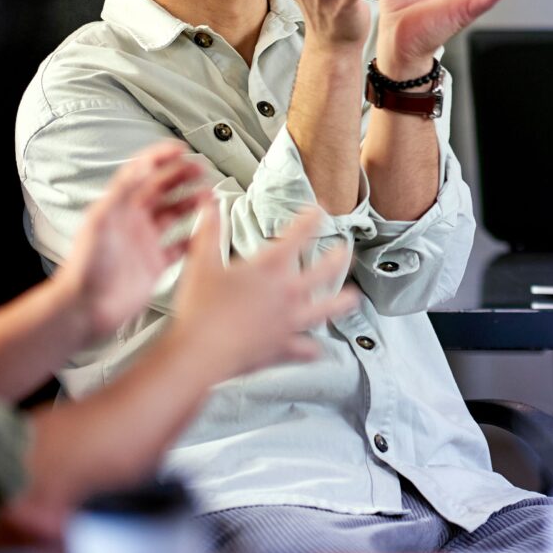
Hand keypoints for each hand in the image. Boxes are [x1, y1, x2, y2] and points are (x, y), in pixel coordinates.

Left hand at [62, 142, 209, 340]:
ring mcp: (145, 243)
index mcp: (118, 207)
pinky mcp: (155, 265)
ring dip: (191, 202)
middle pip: (161, 190)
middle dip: (181, 176)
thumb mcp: (101, 221)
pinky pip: (180, 246)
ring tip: (209, 195)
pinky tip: (206, 231)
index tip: (181, 149)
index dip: (160, 158)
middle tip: (201, 170)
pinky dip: (195, 237)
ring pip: (174, 214)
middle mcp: (132, 221)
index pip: (141, 173)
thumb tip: (142, 165)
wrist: (85, 308)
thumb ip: (122, 192)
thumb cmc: (86, 266)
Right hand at [171, 204, 358, 376]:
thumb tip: (209, 200)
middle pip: (323, 272)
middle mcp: (286, 293)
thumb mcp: (201, 263)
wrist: (199, 352)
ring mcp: (289, 321)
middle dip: (337, 258)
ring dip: (341, 303)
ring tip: (354, 298)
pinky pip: (305, 349)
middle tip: (345, 250)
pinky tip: (317, 350)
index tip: (319, 209)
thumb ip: (208, 230)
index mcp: (269, 268)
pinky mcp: (283, 347)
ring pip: (325, 310)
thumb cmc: (199, 307)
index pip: (297, 235)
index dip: (310, 219)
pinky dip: (311, 349)